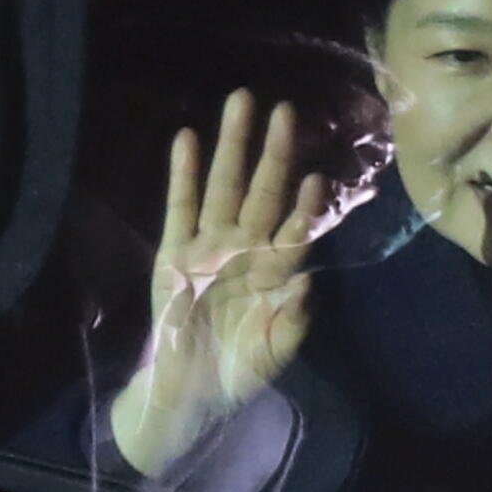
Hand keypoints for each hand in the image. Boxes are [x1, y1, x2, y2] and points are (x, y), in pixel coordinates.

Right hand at [111, 89, 327, 475]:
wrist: (192, 389)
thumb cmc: (242, 368)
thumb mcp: (274, 352)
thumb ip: (294, 323)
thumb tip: (308, 282)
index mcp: (276, 271)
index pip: (295, 231)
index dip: (304, 208)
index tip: (317, 180)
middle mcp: (246, 248)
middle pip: (262, 192)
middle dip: (272, 153)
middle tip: (284, 110)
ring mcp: (210, 245)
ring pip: (222, 186)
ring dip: (231, 146)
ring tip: (240, 102)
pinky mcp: (174, 252)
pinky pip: (180, 207)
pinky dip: (182, 174)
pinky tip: (187, 138)